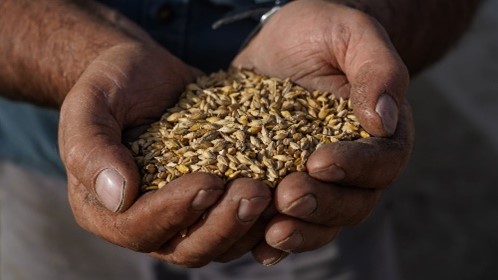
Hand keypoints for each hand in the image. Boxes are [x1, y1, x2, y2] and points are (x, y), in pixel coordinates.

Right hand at [58, 40, 271, 266]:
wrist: (145, 72)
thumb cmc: (111, 84)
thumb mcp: (89, 105)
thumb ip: (91, 148)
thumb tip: (118, 196)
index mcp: (106, 208)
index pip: (140, 228)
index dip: (175, 212)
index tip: (209, 181)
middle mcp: (146, 220)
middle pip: (186, 246)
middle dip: (222, 224)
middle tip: (255, 193)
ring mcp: (183, 212)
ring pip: (219, 242)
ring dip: (248, 224)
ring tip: (273, 190)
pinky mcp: (212, 198)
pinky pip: (238, 219)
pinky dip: (262, 213)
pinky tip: (285, 190)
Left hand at [233, 0, 412, 262]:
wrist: (279, 44)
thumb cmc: (320, 33)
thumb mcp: (349, 33)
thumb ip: (377, 68)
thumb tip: (383, 119)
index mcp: (377, 134)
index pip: (380, 162)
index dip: (354, 167)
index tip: (319, 160)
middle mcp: (353, 166)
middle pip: (352, 203)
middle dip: (321, 204)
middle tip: (287, 196)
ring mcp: (318, 182)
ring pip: (321, 222)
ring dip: (299, 231)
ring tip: (271, 231)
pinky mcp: (281, 184)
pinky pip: (286, 221)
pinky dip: (273, 239)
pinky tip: (256, 246)